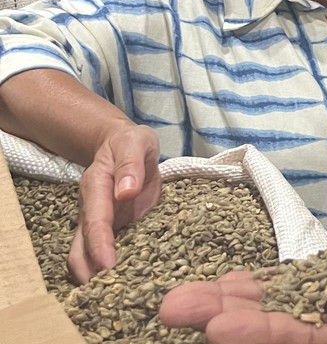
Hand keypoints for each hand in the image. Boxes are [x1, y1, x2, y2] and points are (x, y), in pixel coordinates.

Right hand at [68, 122, 160, 281]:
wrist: (124, 145)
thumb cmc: (130, 143)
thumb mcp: (135, 143)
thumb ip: (131, 165)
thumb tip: (127, 192)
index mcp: (96, 188)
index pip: (95, 222)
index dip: (100, 245)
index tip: (108, 266)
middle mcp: (92, 211)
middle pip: (81, 249)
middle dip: (91, 272)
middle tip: (112, 292)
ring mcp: (101, 223)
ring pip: (88, 257)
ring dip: (99, 277)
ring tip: (120, 294)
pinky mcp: (114, 230)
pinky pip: (110, 252)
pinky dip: (116, 268)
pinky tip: (131, 281)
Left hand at [160, 227, 326, 343]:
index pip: (306, 342)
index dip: (263, 336)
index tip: (218, 326)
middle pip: (276, 330)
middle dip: (225, 319)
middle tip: (172, 307)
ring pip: (277, 309)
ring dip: (230, 301)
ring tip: (179, 296)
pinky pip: (296, 287)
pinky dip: (261, 284)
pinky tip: (227, 281)